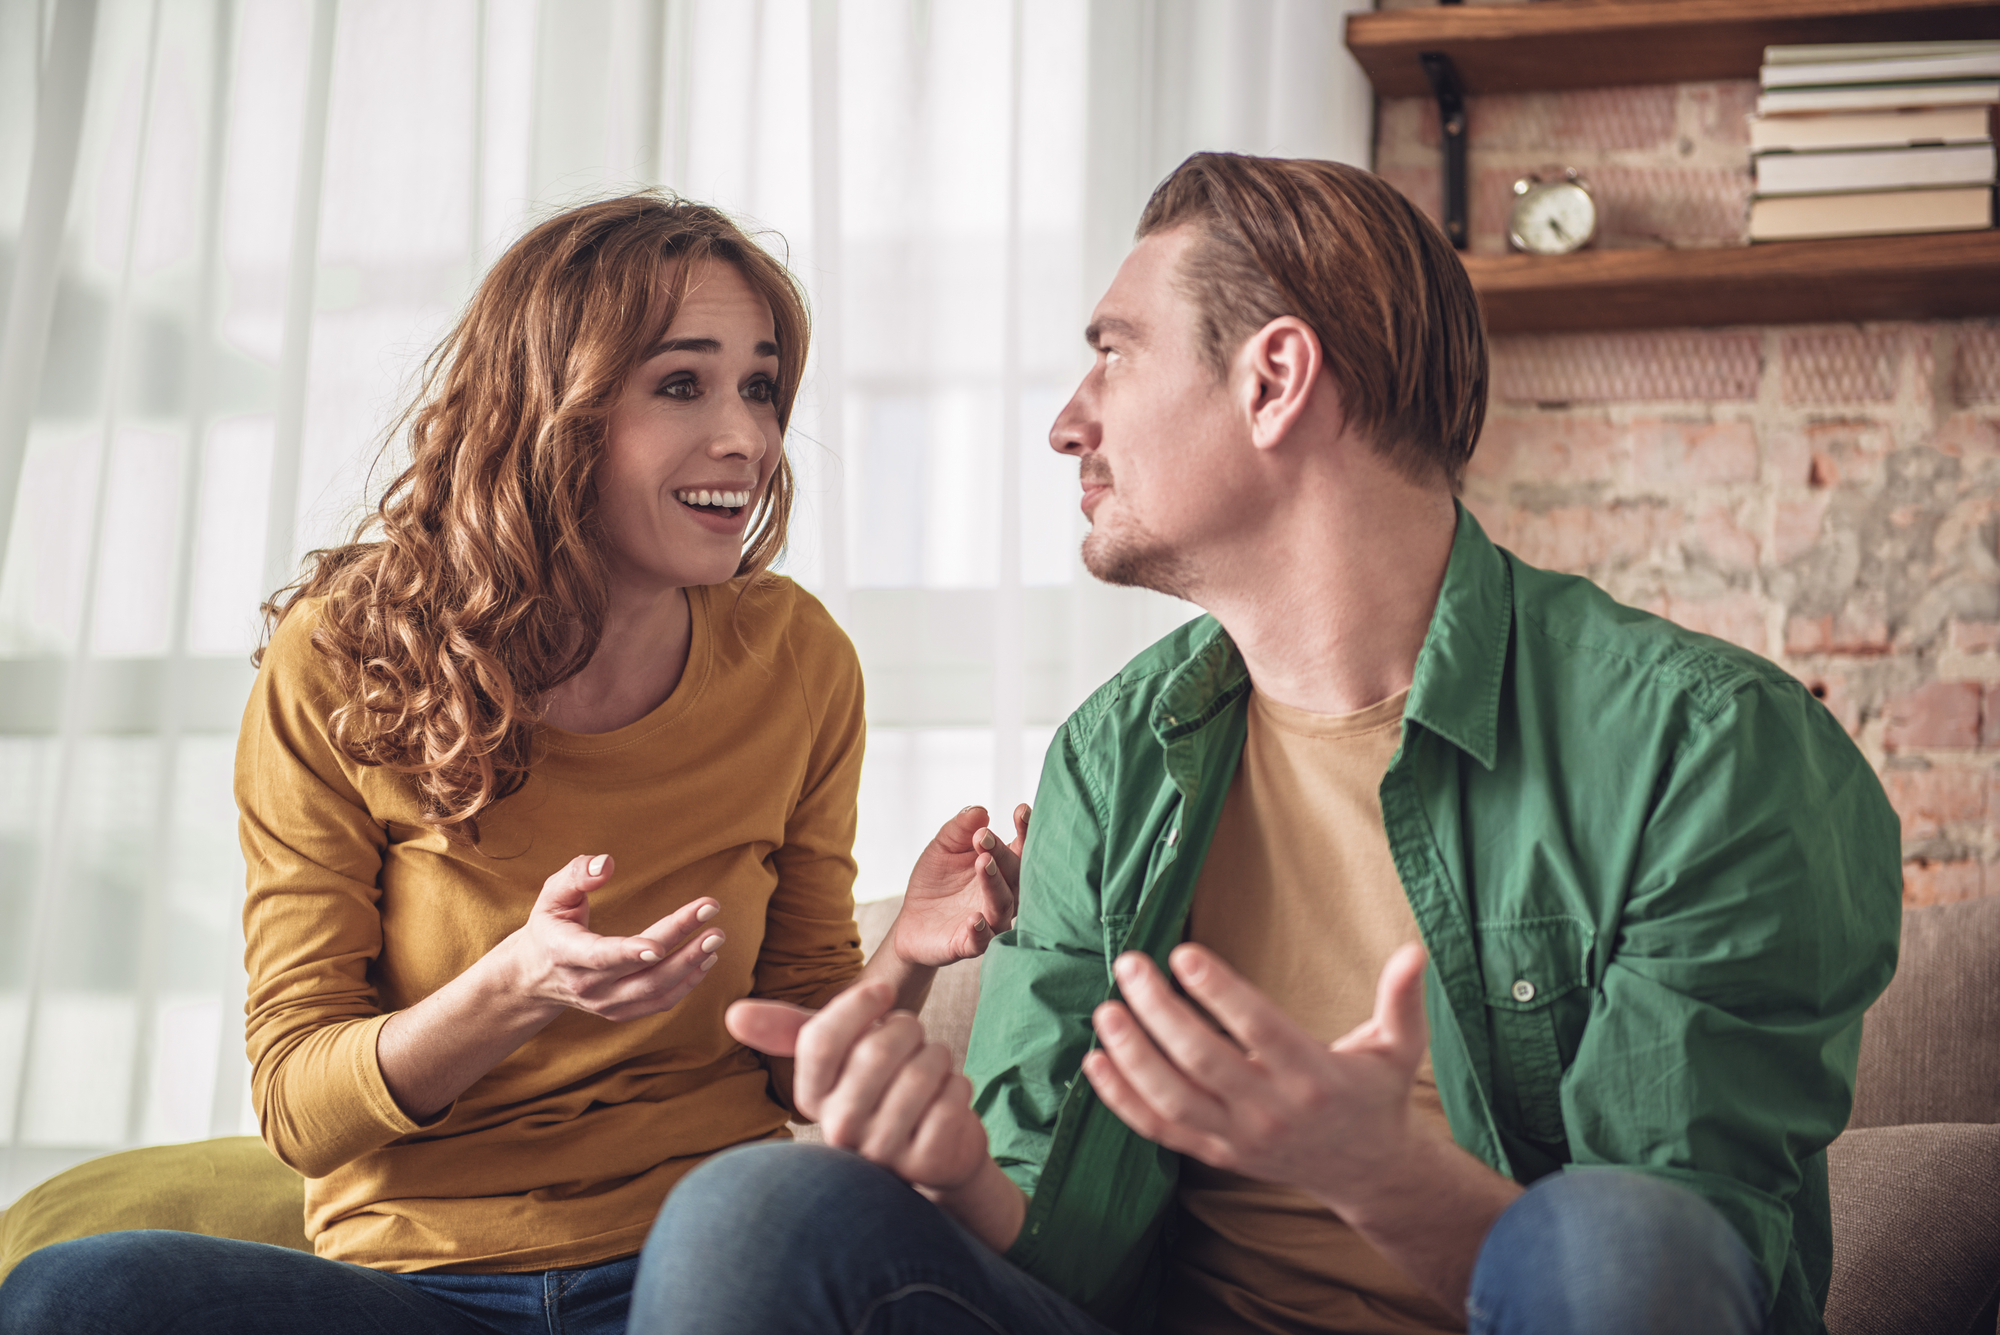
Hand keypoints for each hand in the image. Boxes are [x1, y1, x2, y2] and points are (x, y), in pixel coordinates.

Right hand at [506, 854, 725, 1021]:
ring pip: (655, 993)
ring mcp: (604, 1004)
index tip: (660, 946)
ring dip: (690, 967)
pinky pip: (659, 1004)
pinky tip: (704, 960)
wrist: (534, 977)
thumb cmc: (550, 926)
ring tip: (715, 938)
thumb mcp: (552, 895)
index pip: (601, 956)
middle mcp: (586, 985)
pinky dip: (686, 984)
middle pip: (642, 972)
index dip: (630, 952)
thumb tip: (606, 863)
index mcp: (565, 953)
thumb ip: (577, 874)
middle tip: (713, 920)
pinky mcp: (619, 1013)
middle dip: (681, 946)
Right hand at [728, 984, 989, 1192]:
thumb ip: (791, 1031)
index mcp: (812, 1096)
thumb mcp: (842, 1053)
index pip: (820, 1040)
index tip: (882, 992)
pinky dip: (959, 1086)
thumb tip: (732, 1013)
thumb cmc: (885, 1086)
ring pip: (921, 1072)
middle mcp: (838, 1130)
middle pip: (875, 1052)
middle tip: (913, 1041)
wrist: (936, 1145)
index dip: (857, 1005)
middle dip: (908, 1030)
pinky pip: (950, 1101)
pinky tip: (949, 1097)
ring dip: (938, 1057)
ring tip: (933, 1068)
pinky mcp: (926, 1165)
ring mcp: (881, 1154)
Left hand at [890, 804, 1030, 966]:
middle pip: (1015, 874)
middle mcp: (1004, 894)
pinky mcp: (971, 944)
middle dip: (1002, 854)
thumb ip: (959, 829)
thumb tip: (980, 812)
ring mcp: (990, 920)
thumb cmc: (935, 881)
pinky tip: (974, 918)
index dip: (1026, 830)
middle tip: (983, 838)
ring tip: (984, 864)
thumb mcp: (942, 847)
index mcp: (1002, 868)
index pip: (1021, 848)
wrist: (911, 920)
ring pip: (1003, 904)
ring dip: (994, 884)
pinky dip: (981, 930)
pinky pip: (982, 940)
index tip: (1021, 811)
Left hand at [1081, 941, 1430, 1213]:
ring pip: (1172, 1100)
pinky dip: (1122, 1101)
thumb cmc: (1375, 1096)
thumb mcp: (1398, 1049)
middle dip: (1160, 1012)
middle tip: (1130, 965)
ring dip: (1131, 1056)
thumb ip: (1402, 1000)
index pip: (1258, 1030)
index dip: (1219, 992)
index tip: (1183, 955)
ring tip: (1106, 1009)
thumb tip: (1414, 950)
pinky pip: (1159, 1131)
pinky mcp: (1216, 1155)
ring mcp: (1239, 1139)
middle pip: (1203, 1061)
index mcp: (1314, 1077)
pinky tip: (1095, 1062)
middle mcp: (1272, 1112)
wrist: (1368, 1174)